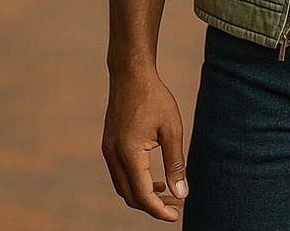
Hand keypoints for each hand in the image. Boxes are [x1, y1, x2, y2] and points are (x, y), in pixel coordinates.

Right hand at [102, 69, 187, 221]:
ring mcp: (108, 151)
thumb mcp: (172, 129)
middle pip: (131, 196)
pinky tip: (154, 178)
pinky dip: (136, 182)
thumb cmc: (155, 98)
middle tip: (177, 205)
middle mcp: (113, 156)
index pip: (142, 194)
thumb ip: (175, 162)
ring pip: (124, 187)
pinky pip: (120, 175)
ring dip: (144, 195)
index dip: (159, 209)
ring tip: (168, 193)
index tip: (176, 215)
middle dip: (153, 205)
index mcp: (129, 153)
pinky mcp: (109, 146)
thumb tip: (181, 193)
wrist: (131, 74)